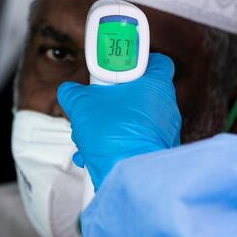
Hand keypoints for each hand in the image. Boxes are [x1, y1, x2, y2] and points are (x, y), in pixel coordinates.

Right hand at [57, 53, 181, 188]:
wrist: (130, 176)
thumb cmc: (116, 136)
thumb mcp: (83, 105)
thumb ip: (75, 93)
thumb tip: (69, 91)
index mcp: (157, 84)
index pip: (156, 61)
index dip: (135, 62)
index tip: (117, 68)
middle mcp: (167, 106)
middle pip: (137, 94)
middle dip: (112, 101)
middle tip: (96, 106)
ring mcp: (165, 131)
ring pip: (133, 120)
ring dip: (110, 127)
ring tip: (90, 136)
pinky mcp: (158, 152)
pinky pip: (134, 141)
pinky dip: (116, 145)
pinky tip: (96, 153)